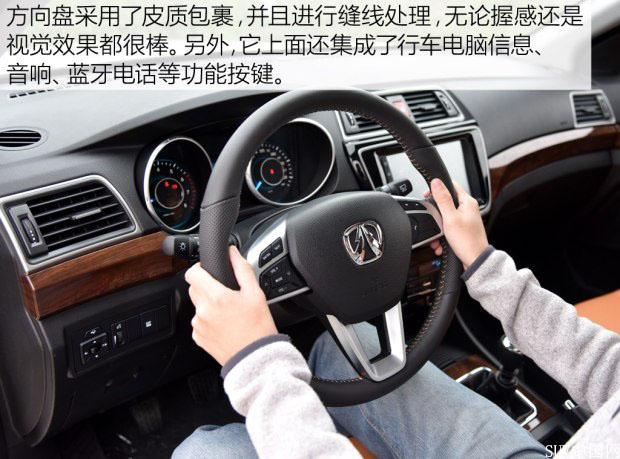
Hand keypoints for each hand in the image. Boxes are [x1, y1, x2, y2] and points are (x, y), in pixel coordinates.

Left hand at [185, 245, 277, 365]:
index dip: (200, 269)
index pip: (192, 273)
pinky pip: (199, 322)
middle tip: (226, 293)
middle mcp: (202, 311)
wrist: (255, 358)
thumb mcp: (255, 293)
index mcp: (215, 297)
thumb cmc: (258, 328)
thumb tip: (232, 253)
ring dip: (208, 305)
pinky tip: (225, 325)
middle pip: (194, 288)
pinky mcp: (198, 338)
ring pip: (198, 306)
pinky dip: (209, 321)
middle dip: (207, 286)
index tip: (209, 271)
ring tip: (229, 313)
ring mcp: (198, 326)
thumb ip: (241, 269)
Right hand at [425, 179, 488, 268]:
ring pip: (445, 217)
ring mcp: (465, 220)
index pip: (450, 185)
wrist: (475, 261)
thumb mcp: (450, 218)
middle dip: (436, 215)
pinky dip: (442, 235)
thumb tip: (436, 182)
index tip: (427, 195)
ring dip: (438, 228)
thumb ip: (443, 199)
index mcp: (467, 202)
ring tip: (438, 237)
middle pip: (445, 203)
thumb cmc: (467, 241)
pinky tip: (441, 243)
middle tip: (433, 221)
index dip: (437, 188)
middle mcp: (468, 209)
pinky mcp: (462, 229)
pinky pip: (448, 228)